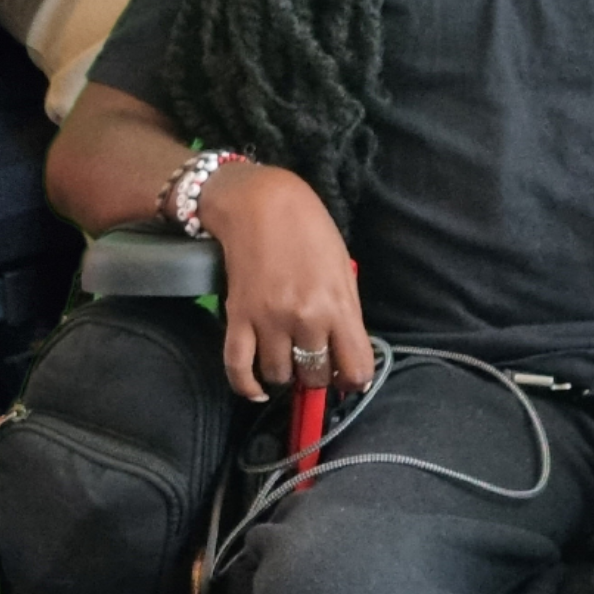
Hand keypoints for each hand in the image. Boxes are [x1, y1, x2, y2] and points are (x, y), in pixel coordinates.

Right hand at [204, 163, 373, 397]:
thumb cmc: (310, 230)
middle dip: (319, 375)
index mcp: (338, 306)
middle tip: (314, 361)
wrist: (261, 203)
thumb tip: (348, 352)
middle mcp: (305, 320)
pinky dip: (247, 386)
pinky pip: (238, 368)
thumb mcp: (343, 269)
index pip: (356, 368)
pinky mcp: (238, 318)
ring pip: (280, 376)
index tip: (349, 377)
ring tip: (288, 361)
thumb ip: (347, 313)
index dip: (354, 379)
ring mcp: (269, 321)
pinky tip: (257, 390)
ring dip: (286, 375)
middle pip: (316, 376)